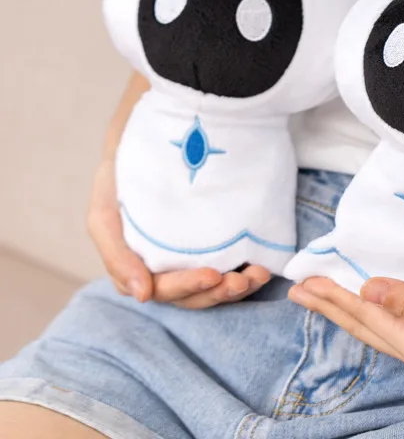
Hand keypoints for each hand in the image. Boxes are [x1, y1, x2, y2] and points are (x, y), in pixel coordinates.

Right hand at [87, 158, 270, 307]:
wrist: (143, 142)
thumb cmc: (120, 181)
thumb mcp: (105, 214)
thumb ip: (117, 255)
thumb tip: (142, 296)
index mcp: (141, 269)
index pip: (166, 289)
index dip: (189, 286)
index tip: (214, 274)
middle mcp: (169, 269)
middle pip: (195, 294)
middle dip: (220, 291)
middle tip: (243, 280)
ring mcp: (193, 258)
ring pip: (216, 286)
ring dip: (239, 286)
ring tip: (258, 275)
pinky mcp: (216, 243)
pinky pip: (232, 266)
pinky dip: (248, 271)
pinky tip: (263, 266)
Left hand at [289, 277, 403, 436]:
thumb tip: (367, 289)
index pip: (363, 318)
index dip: (332, 298)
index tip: (303, 282)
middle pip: (364, 328)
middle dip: (331, 308)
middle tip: (301, 291)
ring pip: (381, 331)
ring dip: (353, 313)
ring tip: (333, 301)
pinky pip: (403, 331)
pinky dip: (385, 317)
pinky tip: (390, 314)